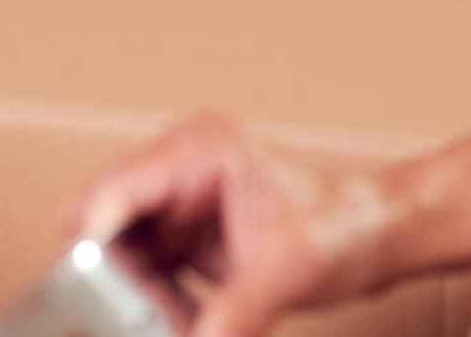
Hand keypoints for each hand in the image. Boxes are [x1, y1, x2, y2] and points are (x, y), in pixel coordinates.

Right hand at [68, 116, 398, 336]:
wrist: (377, 236)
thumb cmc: (346, 229)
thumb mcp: (288, 273)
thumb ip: (232, 316)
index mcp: (201, 151)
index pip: (114, 192)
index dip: (93, 247)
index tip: (94, 301)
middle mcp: (181, 169)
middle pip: (108, 233)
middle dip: (122, 289)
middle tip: (153, 324)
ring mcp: (179, 202)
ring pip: (121, 265)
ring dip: (143, 307)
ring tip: (187, 323)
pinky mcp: (182, 237)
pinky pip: (144, 282)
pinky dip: (160, 311)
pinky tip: (197, 322)